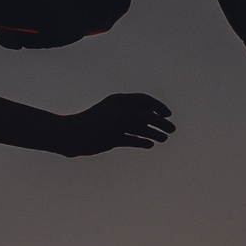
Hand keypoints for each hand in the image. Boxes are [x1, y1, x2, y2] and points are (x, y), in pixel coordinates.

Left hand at [57, 93, 174, 156]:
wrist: (74, 137)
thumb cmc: (95, 122)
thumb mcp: (120, 115)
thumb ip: (140, 115)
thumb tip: (156, 119)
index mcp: (120, 101)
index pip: (144, 101)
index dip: (158, 106)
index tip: (168, 115)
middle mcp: (119, 112)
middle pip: (144, 115)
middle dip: (159, 122)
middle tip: (172, 130)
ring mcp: (116, 126)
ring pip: (139, 128)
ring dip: (152, 132)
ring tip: (164, 139)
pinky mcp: (112, 139)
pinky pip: (131, 139)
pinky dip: (140, 141)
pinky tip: (150, 145)